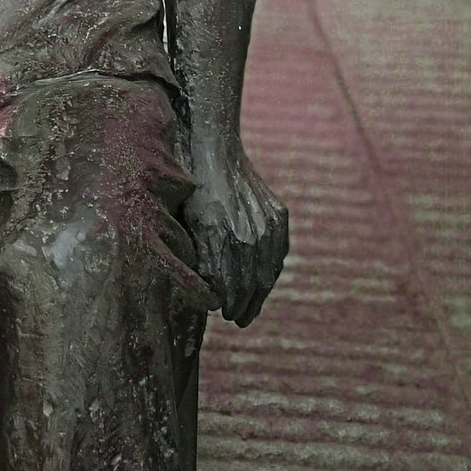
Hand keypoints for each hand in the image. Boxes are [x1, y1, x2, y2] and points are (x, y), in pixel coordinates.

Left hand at [184, 135, 288, 325]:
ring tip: (250, 306)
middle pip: (253, 284)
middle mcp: (251, 234)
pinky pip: (278, 252)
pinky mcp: (279, 216)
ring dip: (260, 293)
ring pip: (269, 271)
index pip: (234, 287)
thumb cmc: (196, 189)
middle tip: (238, 319)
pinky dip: (271, 269)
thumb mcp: (191, 224)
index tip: (225, 315)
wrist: (217, 151)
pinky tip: (262, 280)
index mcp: (225, 237)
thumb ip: (203, 259)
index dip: (230, 305)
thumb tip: (211, 293)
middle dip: (246, 306)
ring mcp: (269, 225)